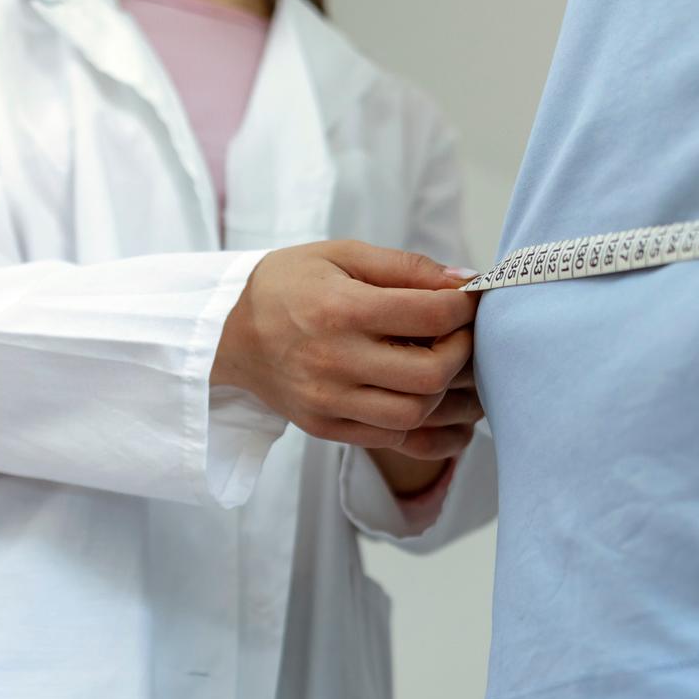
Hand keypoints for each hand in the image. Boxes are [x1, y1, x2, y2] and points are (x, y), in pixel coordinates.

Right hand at [214, 240, 477, 448]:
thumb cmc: (289, 285)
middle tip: (462, 336)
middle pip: (430, 373)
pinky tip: (446, 409)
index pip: (430, 316)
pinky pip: (396, 442)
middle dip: (463, 353)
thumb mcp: (342, 255)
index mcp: (341, 310)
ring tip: (452, 369)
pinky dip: (432, 430)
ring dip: (449, 394)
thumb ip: (406, 267)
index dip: (465, 309)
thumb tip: (465, 282)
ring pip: (416, 414)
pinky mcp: (326, 428)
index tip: (471, 301)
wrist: (228, 331)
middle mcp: (334, 361)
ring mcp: (329, 401)